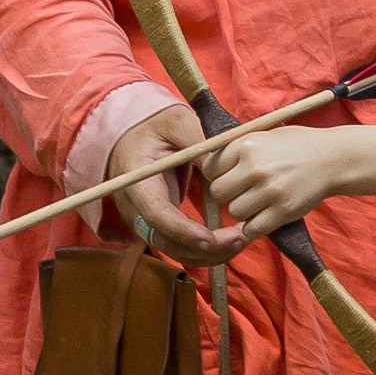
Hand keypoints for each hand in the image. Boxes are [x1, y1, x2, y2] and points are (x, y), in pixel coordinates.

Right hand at [106, 105, 246, 264]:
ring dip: (209, 253)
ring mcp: (145, 220)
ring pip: (175, 250)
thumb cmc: (155, 126)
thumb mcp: (176, 121)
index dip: (183, 231)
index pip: (156, 214)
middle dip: (204, 248)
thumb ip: (196, 139)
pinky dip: (205, 249)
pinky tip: (229, 240)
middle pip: (166, 241)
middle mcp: (136, 207)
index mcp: (136, 180)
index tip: (211, 238)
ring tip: (241, 240)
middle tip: (239, 239)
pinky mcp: (158, 225)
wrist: (134, 136)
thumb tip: (218, 164)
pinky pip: (180, 246)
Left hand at [206, 121, 350, 237]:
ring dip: (243, 210)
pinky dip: (254, 226)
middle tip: (242, 191)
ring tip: (258, 201)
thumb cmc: (296, 145)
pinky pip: (253, 228)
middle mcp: (255, 167)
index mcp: (247, 145)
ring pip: (234, 212)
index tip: (229, 176)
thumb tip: (207, 166)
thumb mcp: (263, 136)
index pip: (210, 168)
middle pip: (218, 192)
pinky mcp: (283, 211)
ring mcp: (270, 191)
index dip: (217, 175)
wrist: (332, 158)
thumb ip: (237, 149)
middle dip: (227, 194)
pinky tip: (264, 215)